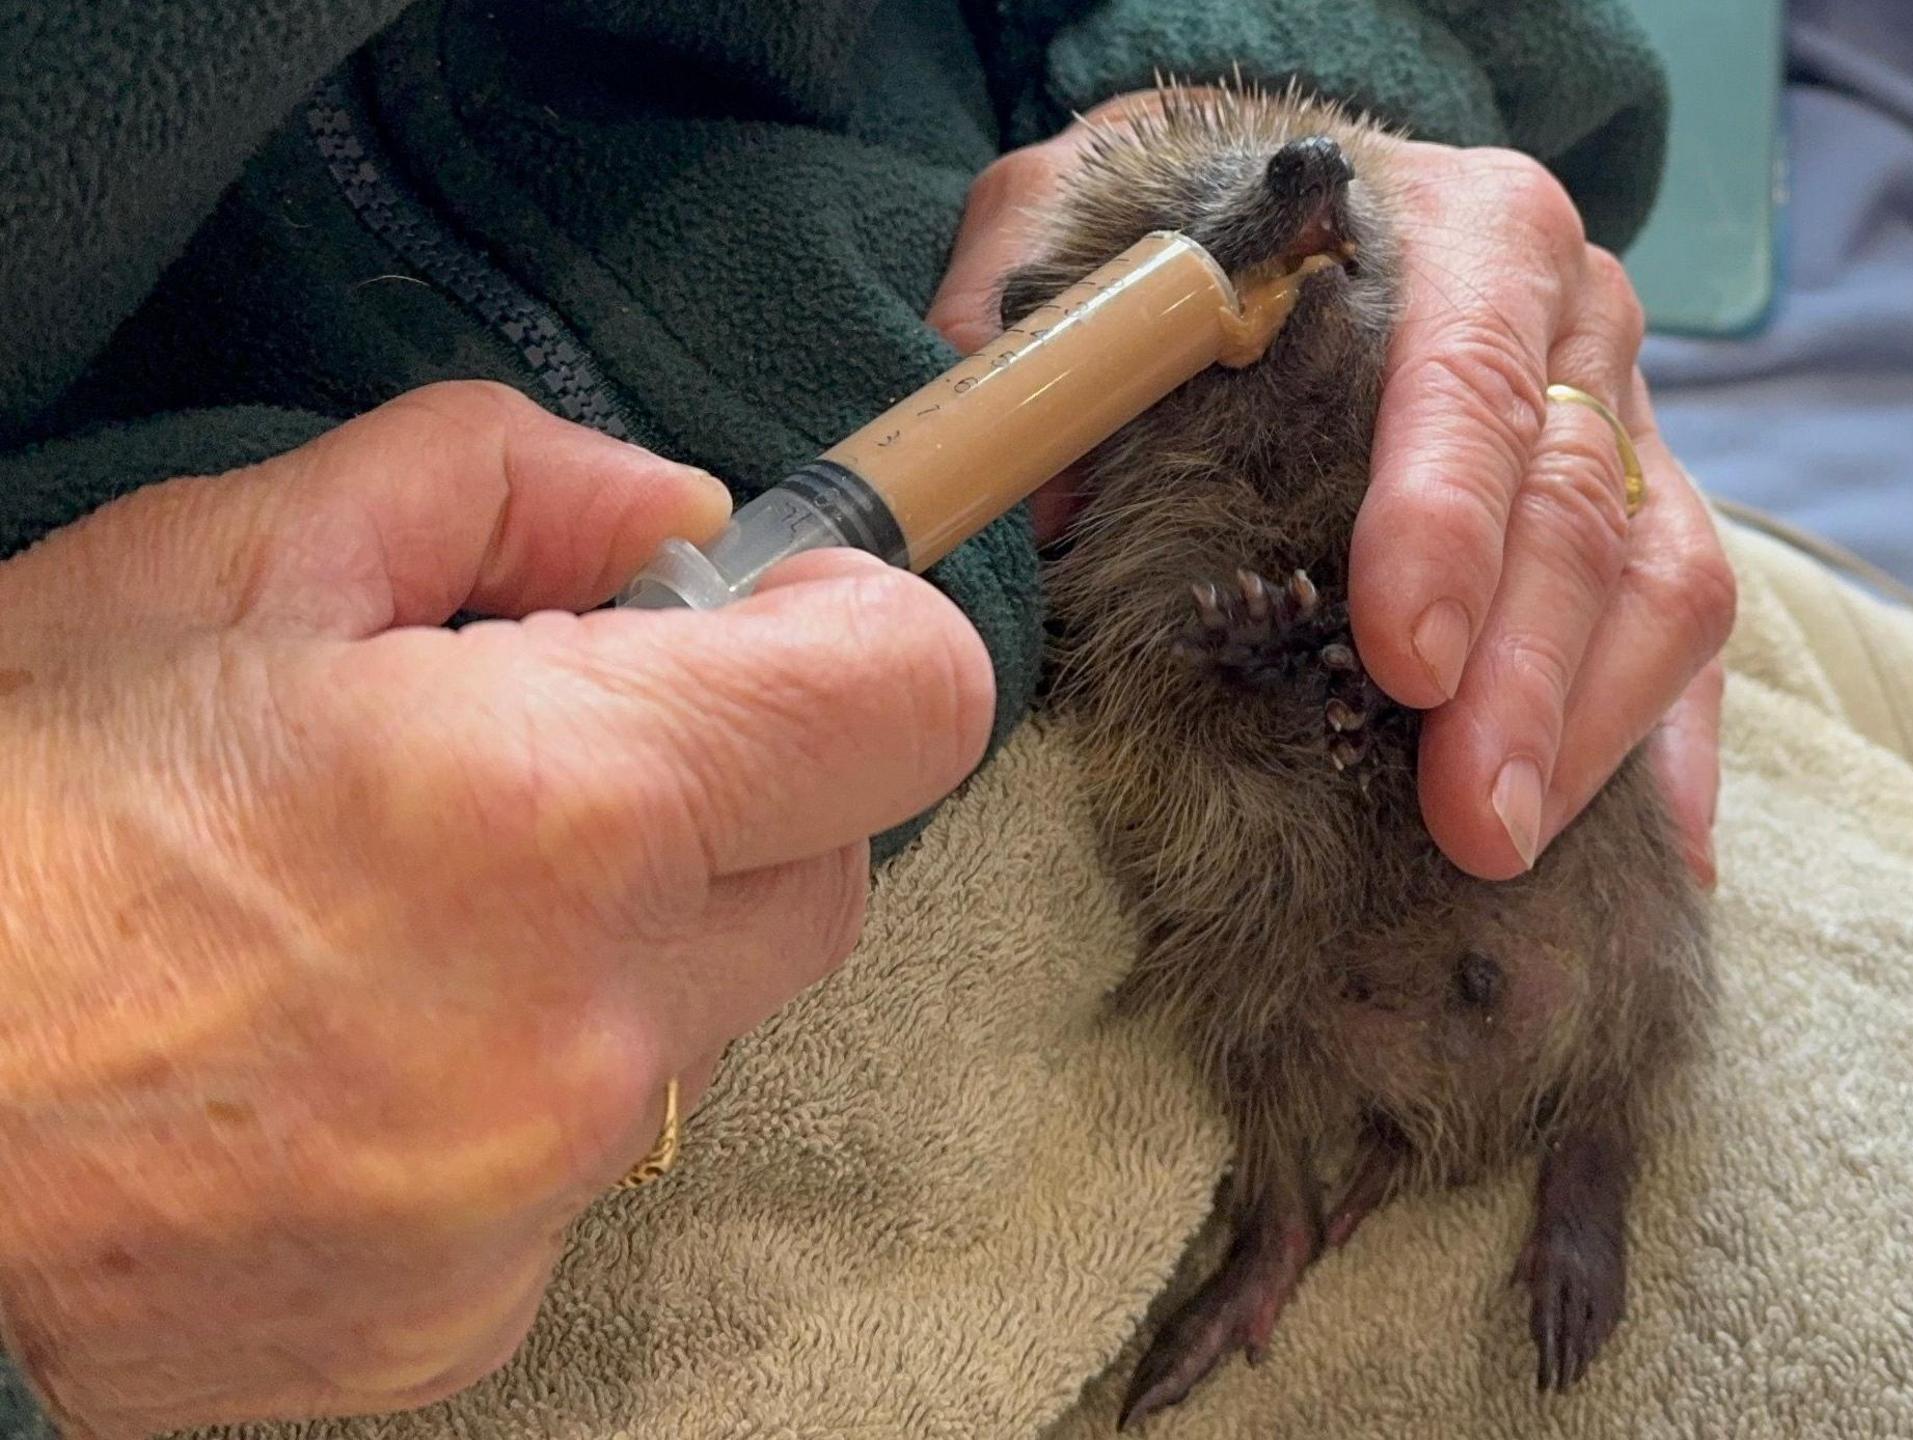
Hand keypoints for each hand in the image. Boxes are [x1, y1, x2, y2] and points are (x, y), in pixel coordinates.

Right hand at [0, 383, 994, 1436]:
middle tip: (542, 753)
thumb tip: (675, 510)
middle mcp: (598, 1022)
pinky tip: (349, 1055)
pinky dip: (518, 1088)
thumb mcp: (207, 571)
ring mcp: (544, 1192)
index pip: (914, 699)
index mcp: (565, 803)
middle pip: (828, 869)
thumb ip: (491, 484)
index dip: (858, 633)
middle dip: (733, 792)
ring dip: (620, 947)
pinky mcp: (477, 1315)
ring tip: (398, 916)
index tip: (773, 619)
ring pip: (708, 1022)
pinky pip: (586, 1163)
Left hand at [928, 95, 1733, 884]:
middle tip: (1467, 815)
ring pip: (1663, 582)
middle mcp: (1571, 322)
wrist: (1303, 205)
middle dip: (1525, 674)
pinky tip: (1662, 864)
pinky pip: (1695, 644)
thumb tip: (1027, 475)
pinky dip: (1669, 752)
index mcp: (1461, 230)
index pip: (1470, 373)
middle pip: (1576, 502)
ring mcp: (1629, 425)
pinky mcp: (1652, 522)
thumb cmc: (1199, 233)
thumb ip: (1037, 298)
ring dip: (1589, 732)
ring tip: (1504, 851)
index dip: (1444, 518)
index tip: (1402, 656)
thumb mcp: (1097, 213)